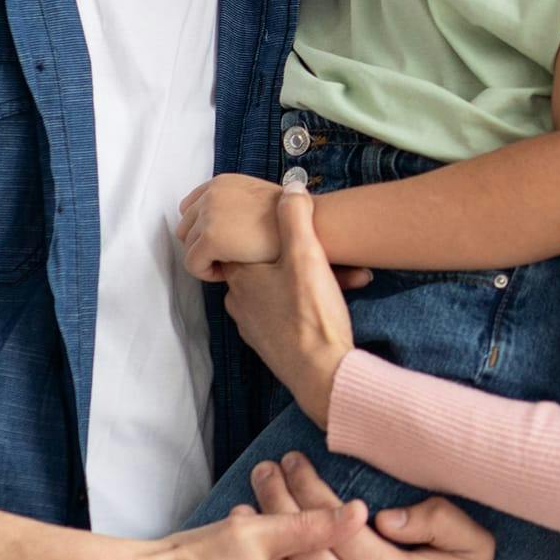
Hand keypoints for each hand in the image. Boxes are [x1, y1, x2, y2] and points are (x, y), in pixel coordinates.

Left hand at [178, 173, 286, 281]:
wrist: (310, 226)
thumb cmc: (293, 221)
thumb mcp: (259, 199)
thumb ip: (237, 206)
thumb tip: (225, 227)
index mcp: (221, 183)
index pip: (189, 208)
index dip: (203, 230)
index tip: (225, 242)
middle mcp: (211, 194)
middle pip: (185, 228)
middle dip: (203, 246)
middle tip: (230, 256)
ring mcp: (209, 215)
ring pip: (188, 248)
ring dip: (208, 260)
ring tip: (234, 263)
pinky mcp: (210, 238)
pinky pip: (192, 264)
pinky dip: (207, 273)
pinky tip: (231, 271)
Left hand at [222, 186, 356, 424]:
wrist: (322, 373)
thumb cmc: (312, 314)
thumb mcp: (307, 255)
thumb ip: (296, 216)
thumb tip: (292, 186)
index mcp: (242, 276)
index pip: (237, 242)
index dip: (261, 233)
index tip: (287, 231)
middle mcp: (239, 301)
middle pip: (255, 268)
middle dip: (281, 259)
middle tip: (313, 254)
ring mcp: (251, 326)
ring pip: (266, 293)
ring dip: (289, 284)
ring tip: (322, 280)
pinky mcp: (267, 345)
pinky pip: (275, 316)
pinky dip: (293, 308)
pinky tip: (317, 307)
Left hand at [246, 452, 517, 559]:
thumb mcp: (473, 543)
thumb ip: (438, 519)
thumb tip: (386, 517)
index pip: (335, 525)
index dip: (309, 489)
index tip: (293, 461)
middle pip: (304, 551)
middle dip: (278, 503)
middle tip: (264, 471)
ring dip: (265, 544)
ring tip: (249, 505)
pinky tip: (259, 558)